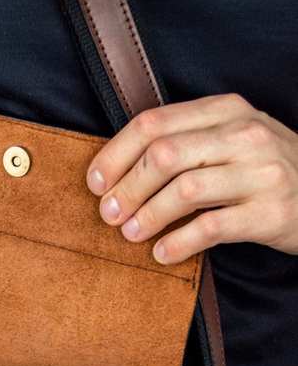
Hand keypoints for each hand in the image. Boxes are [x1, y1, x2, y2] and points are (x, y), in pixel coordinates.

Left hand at [86, 93, 297, 263]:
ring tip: (130, 234)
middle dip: (127, 188)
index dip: (116, 154)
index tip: (95, 183)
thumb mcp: (229, 141)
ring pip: (185, 190)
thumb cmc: (262, 172)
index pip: (155, 124)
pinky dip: (178, 244)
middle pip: (164, 156)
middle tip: (108, 214)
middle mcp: (244, 135)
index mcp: (225, 111)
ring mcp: (260, 173)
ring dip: (148, 216)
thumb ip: (185, 144)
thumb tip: (118, 171)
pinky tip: (162, 254)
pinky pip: (212, 228)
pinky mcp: (270, 213)